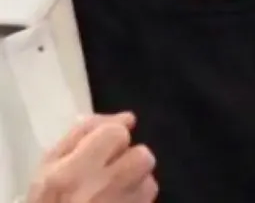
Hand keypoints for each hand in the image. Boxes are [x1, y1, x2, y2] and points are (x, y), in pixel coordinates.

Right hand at [26, 113, 156, 202]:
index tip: (100, 149)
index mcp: (73, 173)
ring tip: (113, 192)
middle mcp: (101, 190)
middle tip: (109, 171)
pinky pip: (147, 201)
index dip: (112, 138)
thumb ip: (83, 134)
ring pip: (149, 181)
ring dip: (136, 183)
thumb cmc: (48, 200)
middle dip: (129, 160)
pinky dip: (137, 200)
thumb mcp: (50, 165)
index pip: (116, 134)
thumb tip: (127, 117)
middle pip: (142, 156)